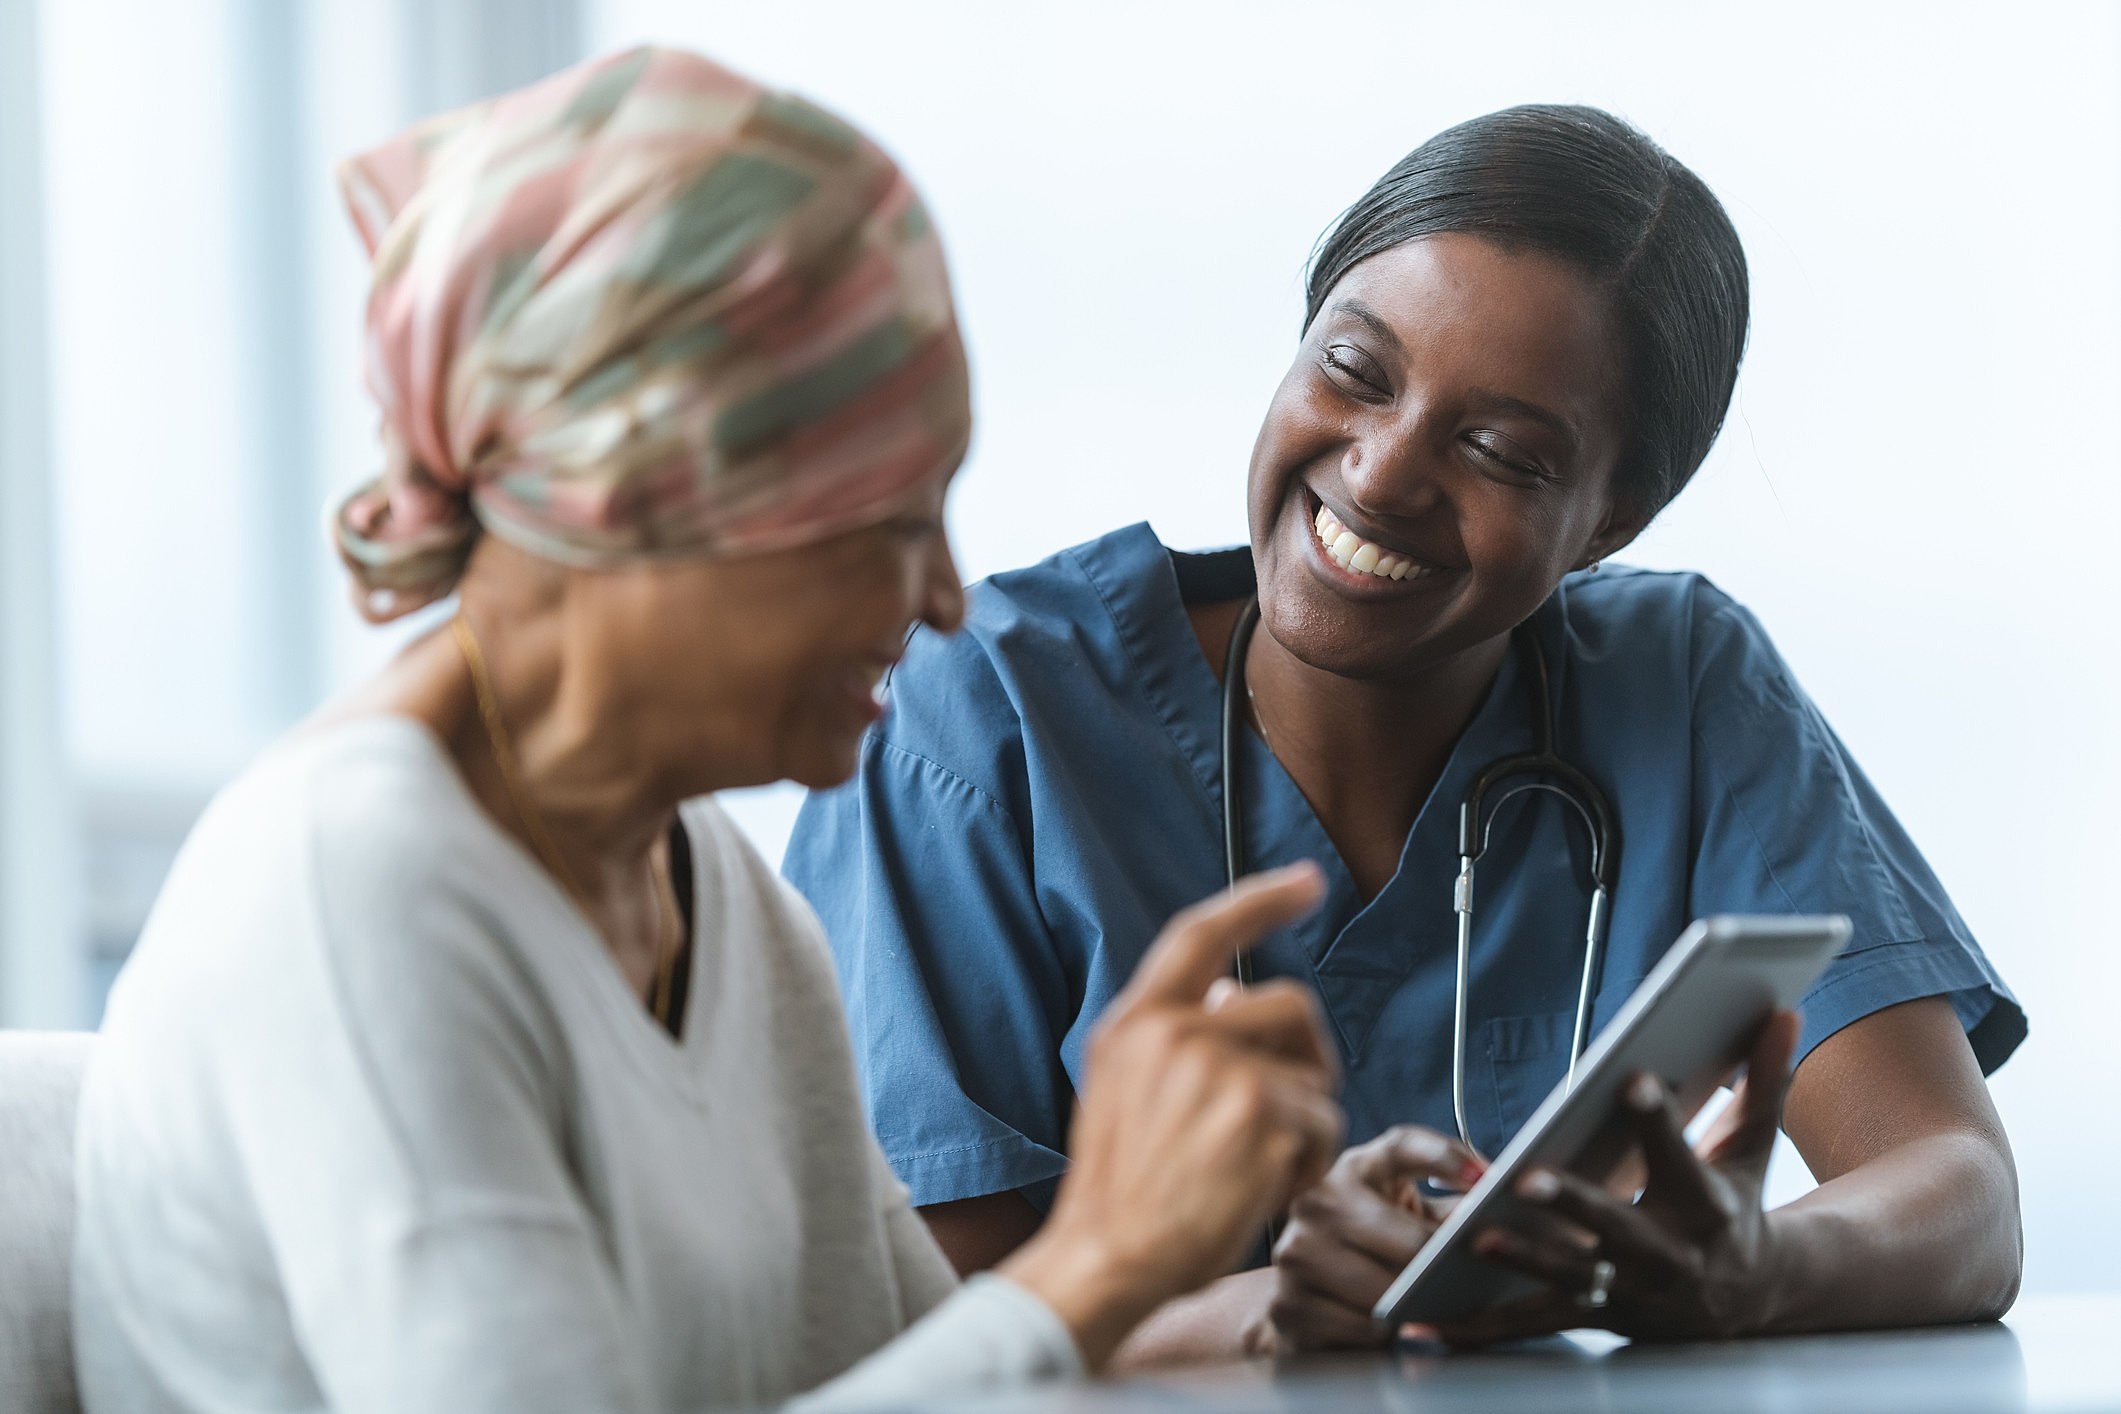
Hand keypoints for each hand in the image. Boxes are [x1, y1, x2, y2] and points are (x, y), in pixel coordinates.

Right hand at [1002, 864, 1344, 1368]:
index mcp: (1134, 1022)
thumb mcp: (1126, 1092)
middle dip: (1309, 1058)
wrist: (1106, 1257)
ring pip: (1314, 1075)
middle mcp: (1175, 1032)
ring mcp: (1219, 1069)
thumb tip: (1236, 991)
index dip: (1259, 900)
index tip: (1306, 881)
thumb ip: (1177, 1037)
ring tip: (1260, 1166)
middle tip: (1290, 1115)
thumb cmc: (1121, 1191)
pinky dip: (1310, 1164)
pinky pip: (1326, 1125)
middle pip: (1291, 1005)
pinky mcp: (1261, 1113)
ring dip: (1307, 1124)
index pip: (1202, 934)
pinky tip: (1267, 1190)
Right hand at [1243, 1126, 1485, 1353]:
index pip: (1402, 1148)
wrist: (1302, 1296)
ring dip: (1416, 1306)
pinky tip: (1391, 1329)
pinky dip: (1385, 1334)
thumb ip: (1451, 1213)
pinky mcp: (1286, 1301)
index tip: (1487, 1178)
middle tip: (1468, 1284)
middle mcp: (1319, 1199)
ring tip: (1432, 1309)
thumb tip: (1497, 1214)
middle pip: (1408, 1239)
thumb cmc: (1371, 1253)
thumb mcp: (1408, 1220)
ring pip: (1386, 1290)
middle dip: (1443, 1268)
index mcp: (1356, 1168)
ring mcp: (1295, 1249)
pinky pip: (1361, 1327)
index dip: (1445, 1157)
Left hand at [1429, 1009, 1800, 1346]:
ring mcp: (1632, 1292)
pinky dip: (1487, 1328)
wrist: (1753, 1300)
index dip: (1658, 1120)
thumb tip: (1784, 1011)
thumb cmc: (1737, 1206)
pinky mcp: (1600, 1319)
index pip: (1679, 1155)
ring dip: (1525, 1261)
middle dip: (1572, 1205)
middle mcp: (1669, 1254)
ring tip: (1476, 1237)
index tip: (1633, 1080)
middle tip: (1526, 1179)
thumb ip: (1763, 1080)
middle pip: (1616, 1226)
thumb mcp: (1751, 1147)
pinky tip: (1438, 1322)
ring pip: (1572, 1279)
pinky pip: (1538, 1323)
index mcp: (1705, 1204)